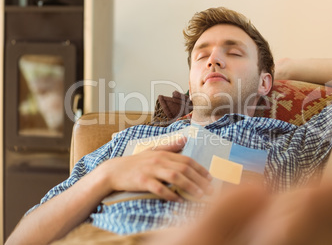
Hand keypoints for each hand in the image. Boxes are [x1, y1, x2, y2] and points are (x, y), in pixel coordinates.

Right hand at [97, 137, 212, 201]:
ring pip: (175, 177)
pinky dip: (170, 194)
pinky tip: (179, 200)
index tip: (210, 178)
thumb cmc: (135, 163)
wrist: (113, 171)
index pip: (187, 160)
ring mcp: (150, 170)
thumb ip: (170, 146)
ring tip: (200, 195)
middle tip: (210, 191)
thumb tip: (185, 139)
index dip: (200, 169)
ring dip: (190, 187)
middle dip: (200, 180)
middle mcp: (159, 160)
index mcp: (163, 154)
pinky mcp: (142, 181)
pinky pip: (159, 188)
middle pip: (184, 169)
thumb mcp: (152, 151)